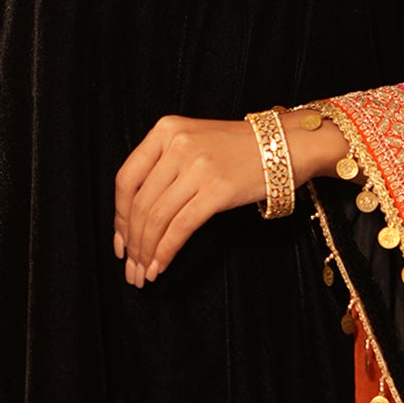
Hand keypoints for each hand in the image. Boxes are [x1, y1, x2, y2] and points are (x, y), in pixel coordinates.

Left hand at [113, 117, 267, 285]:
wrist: (285, 145)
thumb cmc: (238, 149)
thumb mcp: (193, 141)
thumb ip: (163, 166)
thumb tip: (134, 216)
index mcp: (165, 130)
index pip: (126, 179)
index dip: (118, 216)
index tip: (120, 242)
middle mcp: (177, 145)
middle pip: (140, 203)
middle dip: (132, 242)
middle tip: (130, 267)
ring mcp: (198, 166)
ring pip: (157, 217)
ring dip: (146, 251)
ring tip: (143, 273)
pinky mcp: (217, 190)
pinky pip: (180, 226)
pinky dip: (165, 250)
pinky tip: (160, 266)